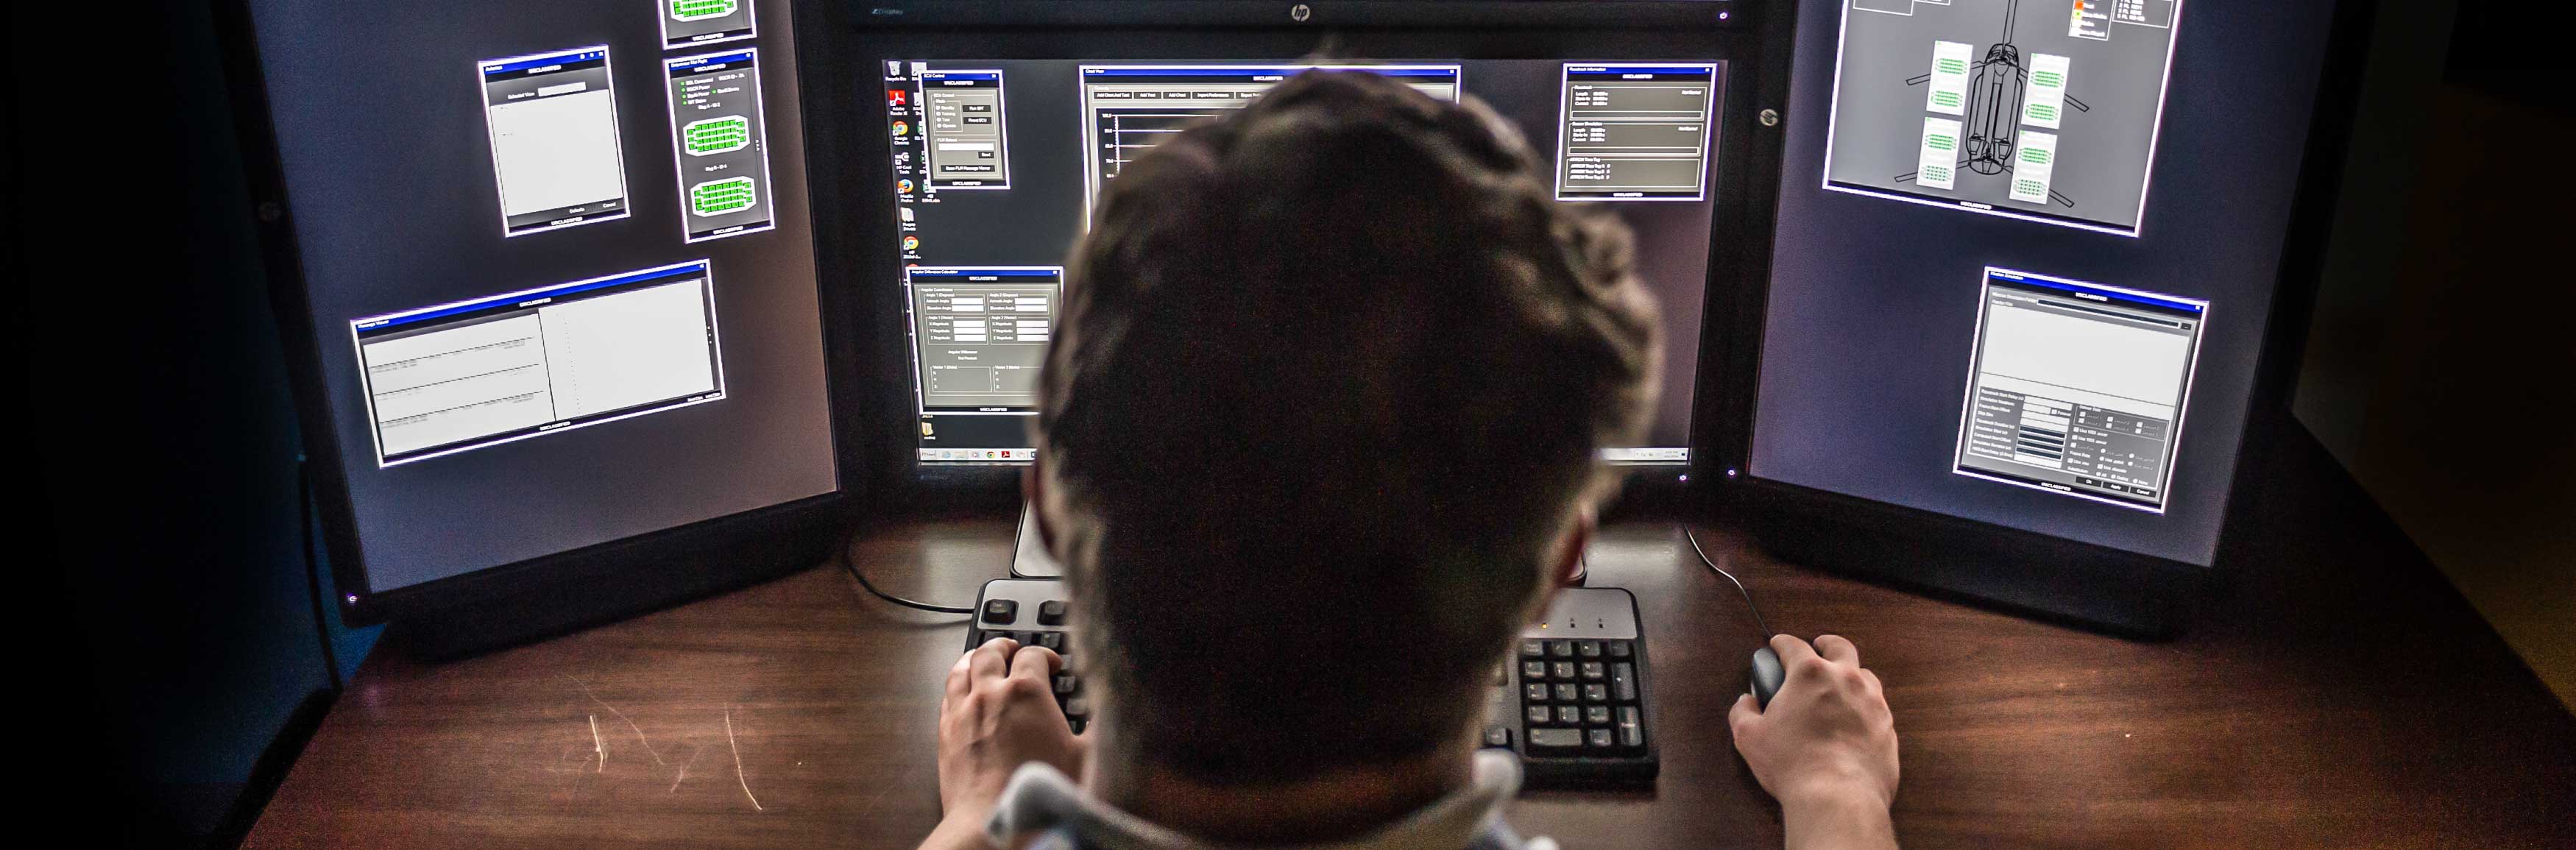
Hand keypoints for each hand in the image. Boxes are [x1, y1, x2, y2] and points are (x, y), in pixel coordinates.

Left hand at [924, 638, 1086, 848]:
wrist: (992, 821)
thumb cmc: (1037, 790)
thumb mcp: (1086, 756)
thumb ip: (1098, 727)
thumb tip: (1106, 711)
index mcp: (1026, 691)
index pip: (1034, 654)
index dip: (1047, 655)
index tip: (1054, 665)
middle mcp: (990, 694)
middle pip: (991, 651)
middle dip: (1005, 646)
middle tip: (1014, 648)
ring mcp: (963, 712)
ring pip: (961, 668)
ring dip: (974, 658)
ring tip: (982, 658)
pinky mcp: (946, 733)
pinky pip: (946, 696)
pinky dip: (957, 686)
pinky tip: (963, 692)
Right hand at [1730, 634, 1898, 848]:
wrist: (1838, 796)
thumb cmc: (1793, 764)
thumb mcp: (1750, 737)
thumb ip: (1743, 713)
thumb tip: (1747, 703)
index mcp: (1810, 674)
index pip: (1793, 645)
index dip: (1781, 643)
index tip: (1777, 645)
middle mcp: (1846, 679)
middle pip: (1840, 647)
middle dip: (1826, 645)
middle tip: (1818, 649)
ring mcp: (1872, 702)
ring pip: (1865, 675)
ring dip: (1850, 674)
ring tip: (1838, 686)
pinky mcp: (1887, 726)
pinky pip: (1877, 707)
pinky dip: (1863, 706)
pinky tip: (1853, 719)